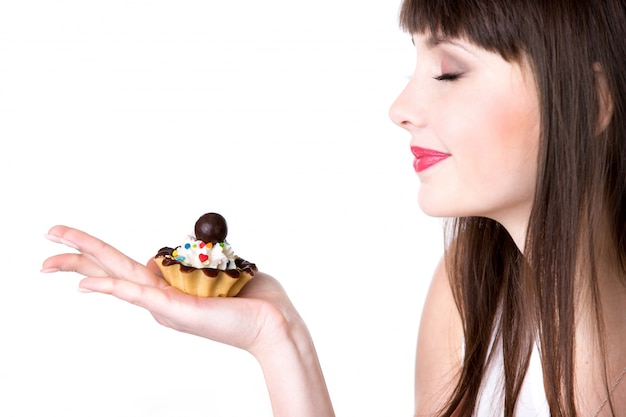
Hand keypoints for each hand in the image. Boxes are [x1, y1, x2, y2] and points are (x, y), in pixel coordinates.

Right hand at [42, 225, 299, 355]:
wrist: (275, 321)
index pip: (126, 266)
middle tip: (45, 235)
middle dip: (75, 252)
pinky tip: (84, 284)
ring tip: (47, 257)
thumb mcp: (220, 268)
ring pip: (116, 277)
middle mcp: (161, 299)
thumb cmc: (254, 296)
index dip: (100, 252)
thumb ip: (196, 257)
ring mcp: (164, 306)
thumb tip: (176, 251)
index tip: (80, 240)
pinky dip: (110, 287)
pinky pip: (138, 294)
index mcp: (169, 289)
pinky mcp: (175, 310)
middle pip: (111, 269)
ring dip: (80, 263)